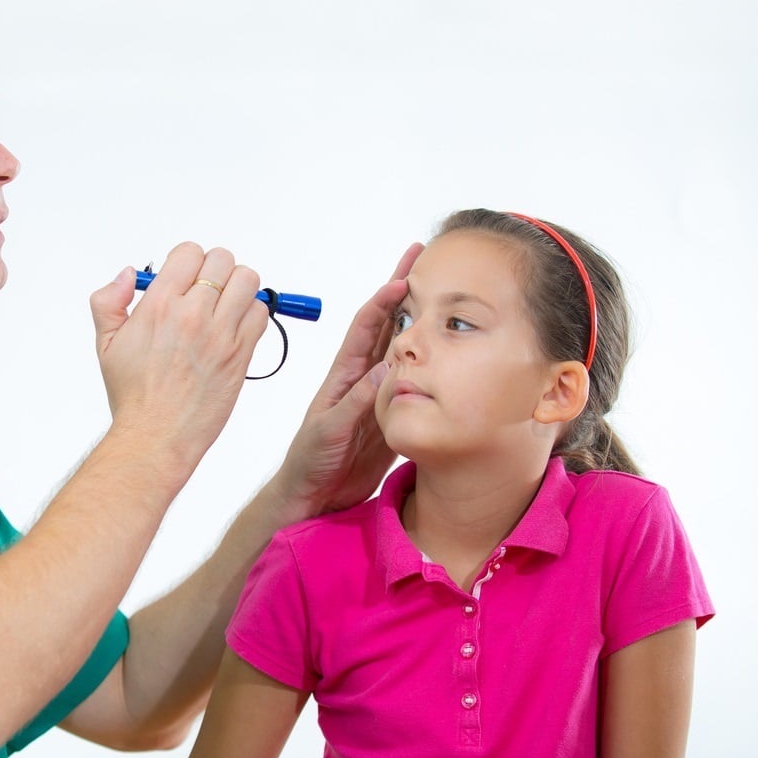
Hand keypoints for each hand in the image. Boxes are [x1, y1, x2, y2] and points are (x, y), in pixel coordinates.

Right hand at [89, 242, 269, 469]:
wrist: (155, 435)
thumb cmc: (133, 395)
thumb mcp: (105, 344)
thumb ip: (109, 301)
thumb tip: (129, 274)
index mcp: (158, 305)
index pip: (189, 252)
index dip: (188, 261)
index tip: (184, 279)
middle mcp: (191, 314)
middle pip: (222, 260)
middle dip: (214, 271)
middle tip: (206, 291)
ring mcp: (220, 334)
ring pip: (248, 280)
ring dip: (238, 287)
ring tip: (225, 306)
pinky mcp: (240, 354)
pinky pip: (261, 313)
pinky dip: (252, 314)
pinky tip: (234, 328)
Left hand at [265, 243, 422, 519]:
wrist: (311, 496)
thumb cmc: (309, 460)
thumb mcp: (331, 429)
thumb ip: (358, 401)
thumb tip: (388, 368)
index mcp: (343, 374)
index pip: (367, 326)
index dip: (385, 299)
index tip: (406, 275)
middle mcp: (362, 378)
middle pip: (389, 326)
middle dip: (405, 292)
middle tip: (426, 260)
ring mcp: (378, 395)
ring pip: (404, 351)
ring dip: (421, 321)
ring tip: (444, 293)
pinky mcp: (391, 415)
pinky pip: (414, 384)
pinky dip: (430, 365)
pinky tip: (448, 351)